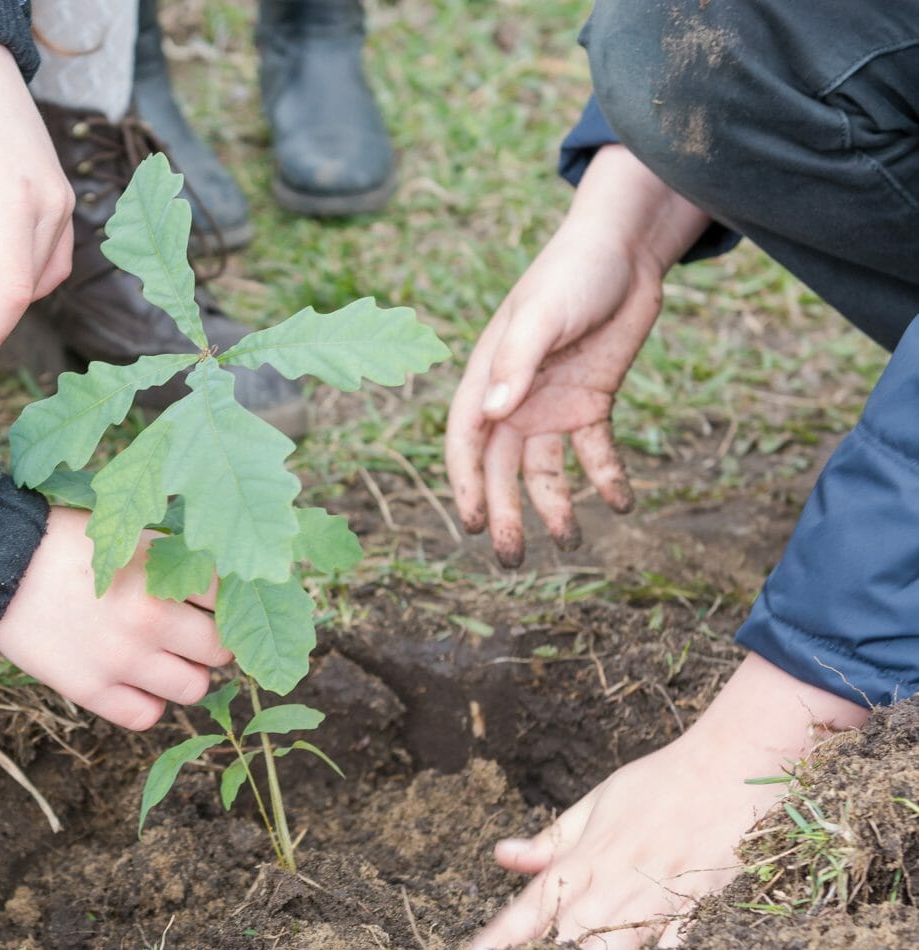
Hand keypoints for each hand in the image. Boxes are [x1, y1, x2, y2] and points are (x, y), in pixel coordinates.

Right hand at [0, 508, 231, 730]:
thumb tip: (221, 585)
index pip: (229, 599)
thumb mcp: (128, 537)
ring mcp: (121, 660)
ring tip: (164, 658)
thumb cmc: (66, 544)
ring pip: (195, 689)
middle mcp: (149, 620)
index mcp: (161, 575)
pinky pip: (147, 716)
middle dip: (213, 641)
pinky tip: (135, 681)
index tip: (213, 601)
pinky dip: (148, 703)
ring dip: (186, 674)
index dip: (226, 600)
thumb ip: (173, 561)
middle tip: (193, 632)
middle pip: (222, 649)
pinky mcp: (91, 689)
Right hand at [446, 146, 711, 566]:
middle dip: (506, 513)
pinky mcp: (591, 402)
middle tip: (513, 559)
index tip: (474, 524)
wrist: (627, 247)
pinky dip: (607, 478)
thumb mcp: (542, 315)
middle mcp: (514, 398)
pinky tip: (623, 503)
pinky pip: (595, 452)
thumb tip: (494, 413)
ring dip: (556, 506)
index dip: (466, 485)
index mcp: (488, 377)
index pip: (466, 441)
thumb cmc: (572, 272)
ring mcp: (552, 403)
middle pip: (502, 468)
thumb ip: (516, 363)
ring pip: (546, 470)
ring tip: (572, 543)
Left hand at [467, 653, 868, 949]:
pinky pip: (665, 949)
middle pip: (570, 939)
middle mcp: (619, 880)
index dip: (502, 935)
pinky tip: (641, 948)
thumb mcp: (596, 802)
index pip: (534, 903)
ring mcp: (660, 897)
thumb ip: (551, 839)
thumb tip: (502, 855)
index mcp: (589, 853)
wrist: (730, 769)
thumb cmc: (659, 784)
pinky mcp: (698, 908)